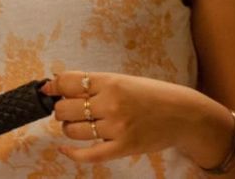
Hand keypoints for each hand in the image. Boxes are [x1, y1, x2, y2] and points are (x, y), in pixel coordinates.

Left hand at [43, 71, 217, 164]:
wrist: (183, 114)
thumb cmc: (150, 95)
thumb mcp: (121, 80)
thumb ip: (91, 83)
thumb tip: (54, 84)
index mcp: (109, 82)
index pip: (67, 82)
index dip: (54, 86)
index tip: (50, 89)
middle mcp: (111, 103)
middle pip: (65, 108)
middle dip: (61, 109)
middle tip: (69, 109)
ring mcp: (117, 127)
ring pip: (73, 130)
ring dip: (69, 128)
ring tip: (78, 124)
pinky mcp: (123, 147)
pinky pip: (89, 155)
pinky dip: (72, 153)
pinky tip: (64, 149)